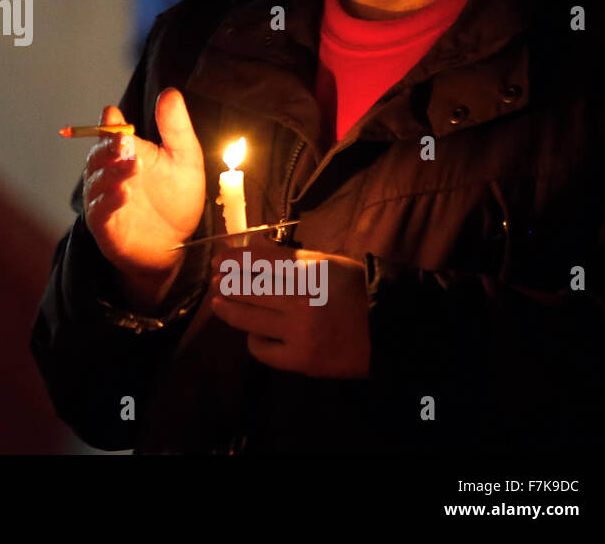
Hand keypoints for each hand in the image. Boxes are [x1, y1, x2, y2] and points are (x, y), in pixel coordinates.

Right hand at [81, 88, 204, 286]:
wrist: (175, 246)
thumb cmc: (175, 199)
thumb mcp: (184, 159)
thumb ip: (175, 128)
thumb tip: (170, 92)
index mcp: (126, 153)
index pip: (111, 133)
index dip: (110, 124)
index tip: (113, 114)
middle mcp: (109, 173)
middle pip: (99, 154)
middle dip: (110, 147)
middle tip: (125, 142)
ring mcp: (103, 199)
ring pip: (97, 181)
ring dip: (112, 173)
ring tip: (131, 169)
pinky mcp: (104, 225)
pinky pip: (99, 210)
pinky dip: (109, 201)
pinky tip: (123, 195)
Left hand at [208, 233, 370, 377]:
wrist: (390, 333)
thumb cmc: (357, 292)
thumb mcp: (328, 264)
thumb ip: (289, 256)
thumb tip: (251, 245)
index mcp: (311, 271)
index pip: (259, 260)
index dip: (233, 258)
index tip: (218, 259)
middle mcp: (302, 299)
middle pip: (247, 288)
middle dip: (224, 282)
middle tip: (214, 280)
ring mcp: (300, 332)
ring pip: (248, 319)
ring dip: (227, 309)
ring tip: (218, 304)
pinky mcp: (301, 360)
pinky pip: (262, 350)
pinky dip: (253, 341)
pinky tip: (253, 334)